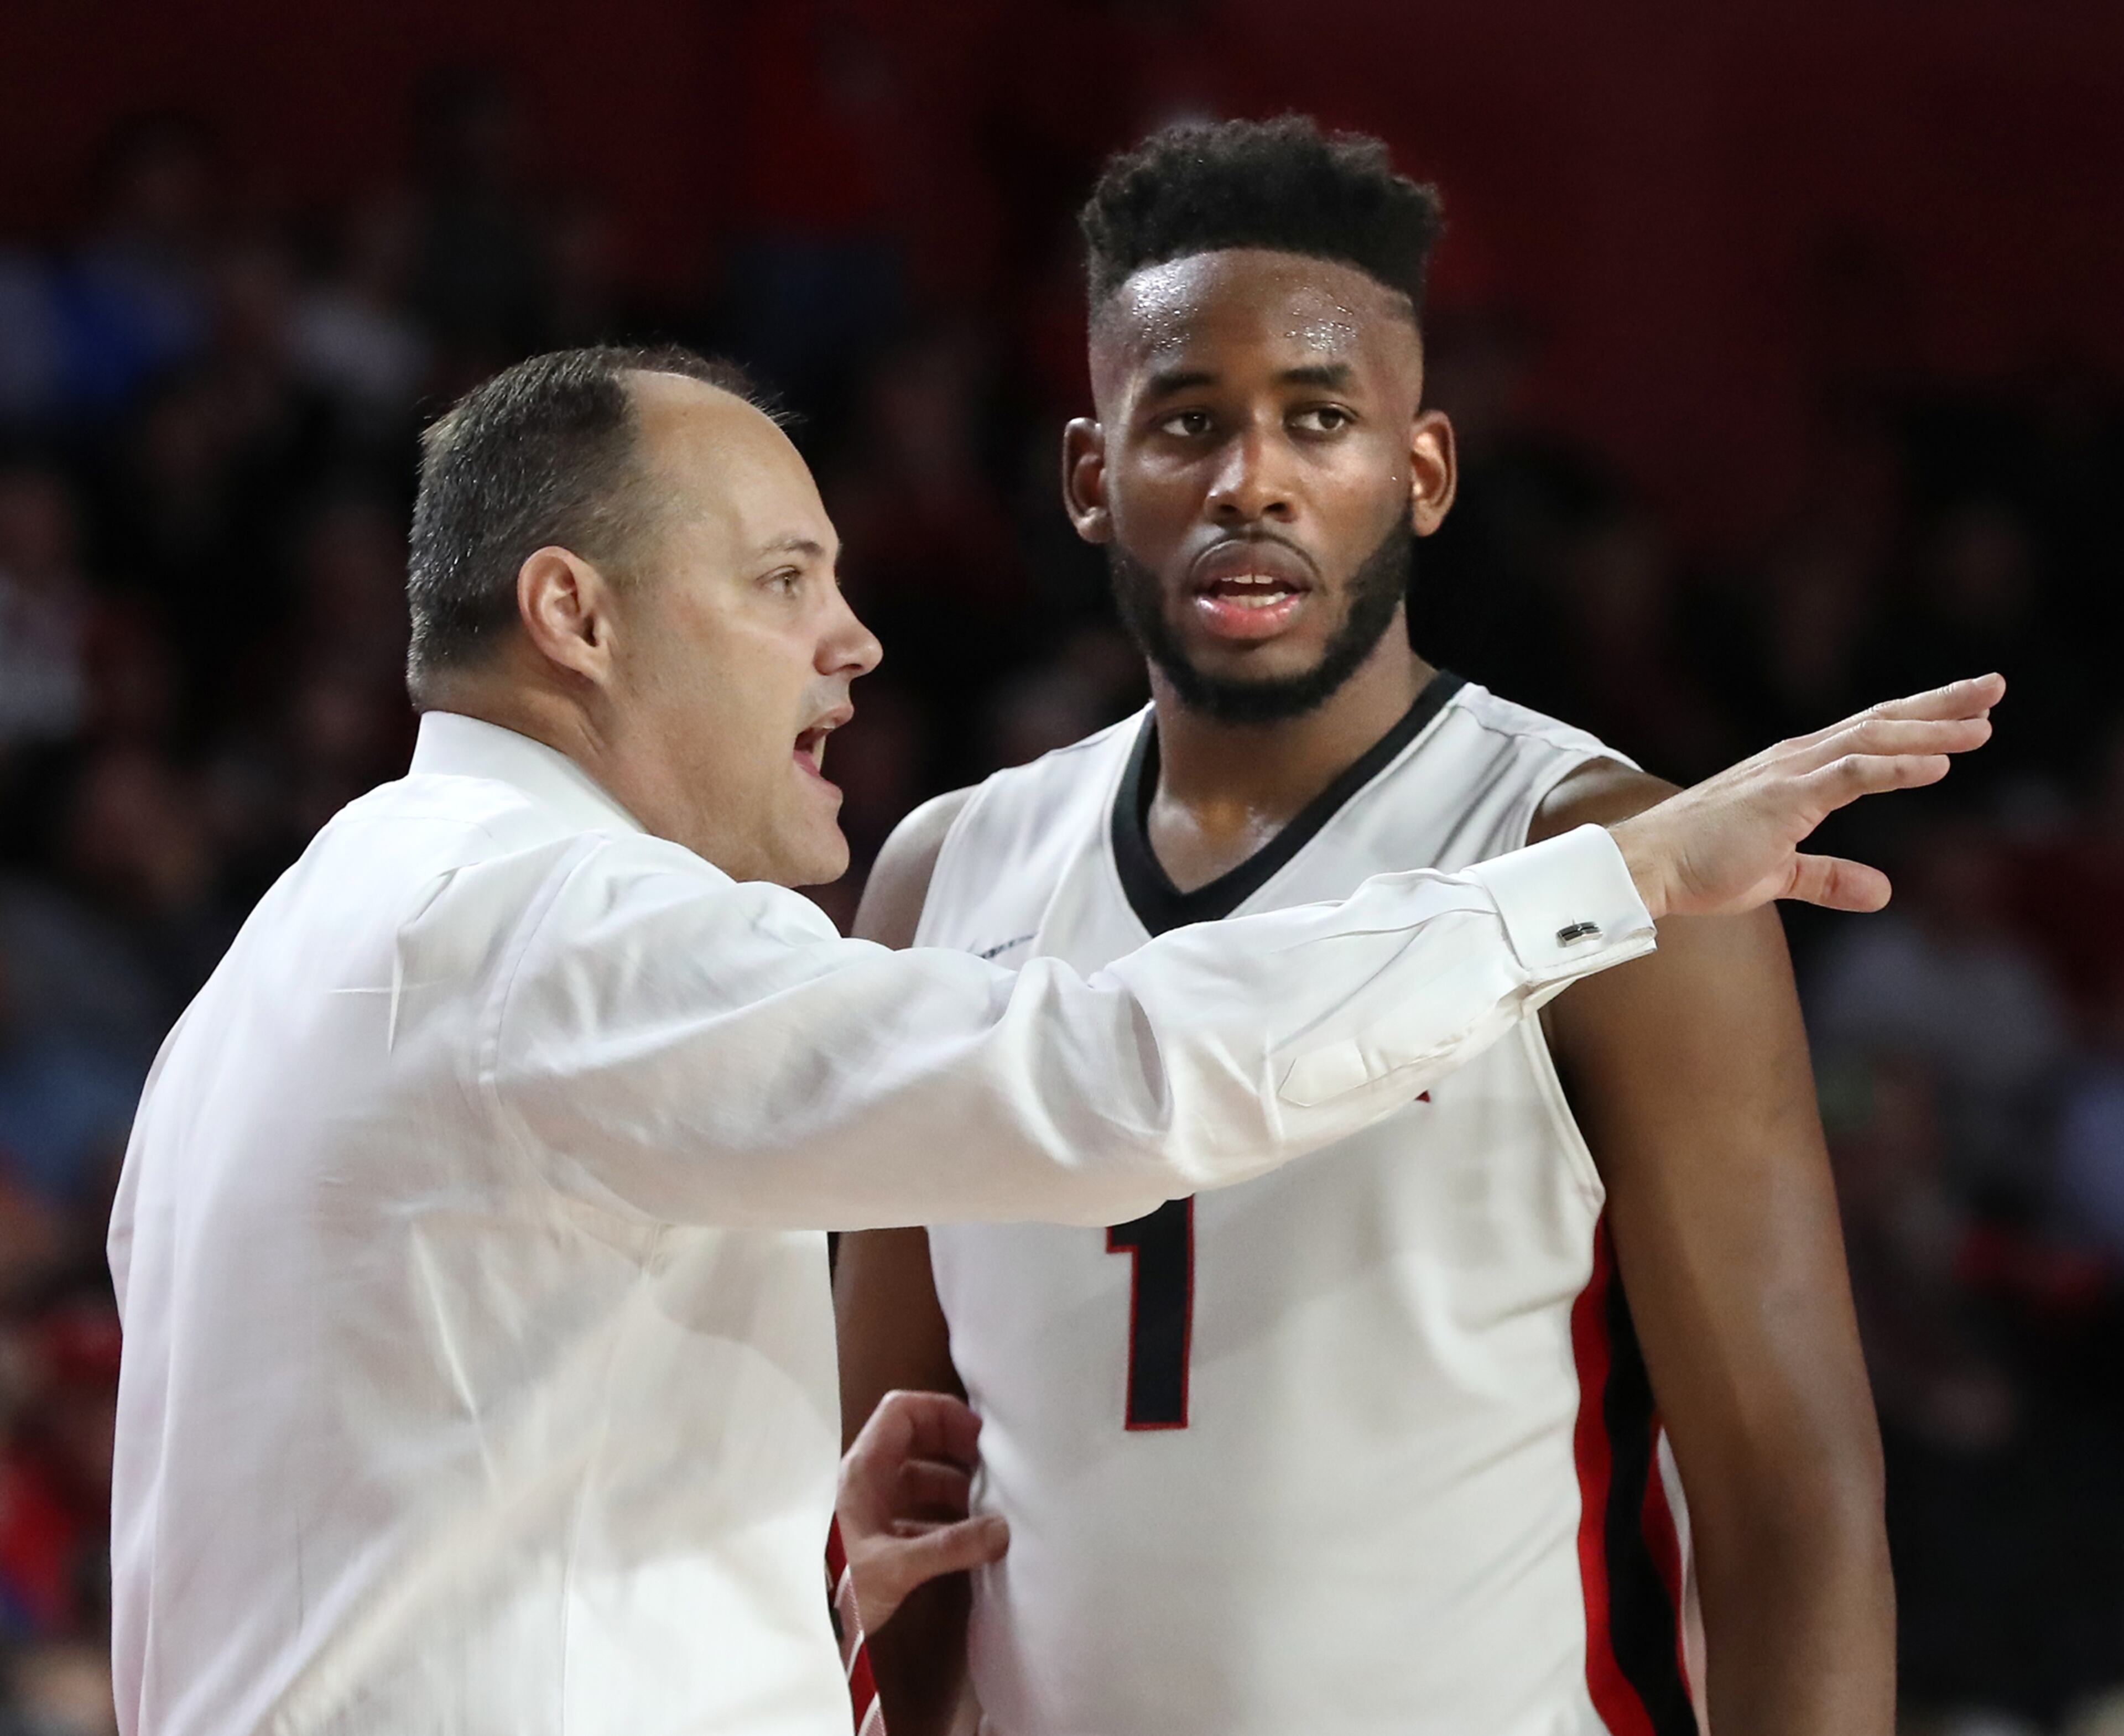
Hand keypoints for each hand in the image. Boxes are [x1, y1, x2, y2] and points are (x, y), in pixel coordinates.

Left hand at [836, 1389, 1010, 1633]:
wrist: (809, 1631)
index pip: (902, 1411)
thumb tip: (1002, 1530)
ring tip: (990, 1505)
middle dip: (955, 1447)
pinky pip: (921, 1512)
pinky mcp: (882, 1534)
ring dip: (956, 1486)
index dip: (940, 1411)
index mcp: (864, 1469)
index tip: (976, 1433)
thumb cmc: (841, 1589)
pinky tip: (971, 1539)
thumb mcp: (895, 1566)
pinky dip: (947, 1518)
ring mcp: (875, 1506)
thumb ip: (949, 1547)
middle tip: (992, 1467)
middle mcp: (869, 1479)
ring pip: (921, 1477)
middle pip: (916, 1439)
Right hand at [1610, 673, 2002, 919]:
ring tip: (1983, 724)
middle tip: (1994, 687)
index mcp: (1794, 771)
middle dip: (1941, 705)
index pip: (1868, 734)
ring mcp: (1790, 774)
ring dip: (1932, 730)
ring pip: (1874, 739)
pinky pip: (1852, 775)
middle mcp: (1796, 760)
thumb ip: (1829, 877)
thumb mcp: (1776, 873)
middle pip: (1881, 721)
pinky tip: (1939, 766)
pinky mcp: (1784, 797)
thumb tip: (1883, 892)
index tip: (1970, 711)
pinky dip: (1897, 767)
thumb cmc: (1698, 866)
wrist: (1647, 866)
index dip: (1920, 720)